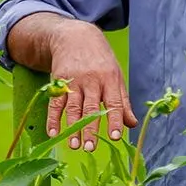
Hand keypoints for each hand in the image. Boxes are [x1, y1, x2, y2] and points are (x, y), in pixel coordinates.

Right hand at [45, 24, 136, 150]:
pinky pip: (55, 103)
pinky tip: (54, 133)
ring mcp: (74, 81)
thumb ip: (123, 101)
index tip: (115, 137)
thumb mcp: (116, 76)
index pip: (114, 103)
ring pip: (72, 108)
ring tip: (74, 146)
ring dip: (72, 128)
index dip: (115, 120)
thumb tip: (132, 124)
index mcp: (109, 80)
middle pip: (90, 108)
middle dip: (90, 129)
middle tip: (90, 148)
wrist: (76, 37)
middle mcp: (92, 81)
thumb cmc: (100, 61)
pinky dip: (53, 119)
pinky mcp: (59, 82)